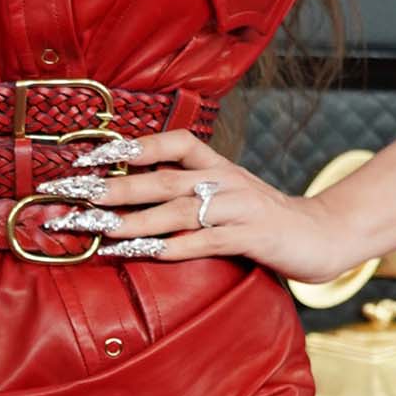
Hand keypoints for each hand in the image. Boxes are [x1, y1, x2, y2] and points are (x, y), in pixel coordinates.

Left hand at [30, 129, 351, 273]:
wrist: (323, 234)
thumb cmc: (264, 219)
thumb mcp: (228, 194)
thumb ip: (190, 190)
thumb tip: (137, 190)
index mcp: (218, 166)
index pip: (173, 142)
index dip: (133, 146)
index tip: (89, 156)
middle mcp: (225, 181)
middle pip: (162, 179)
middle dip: (113, 186)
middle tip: (72, 194)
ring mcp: (239, 208)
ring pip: (178, 210)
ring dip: (134, 219)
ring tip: (98, 227)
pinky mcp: (251, 238)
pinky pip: (205, 241)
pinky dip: (172, 247)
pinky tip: (144, 253)